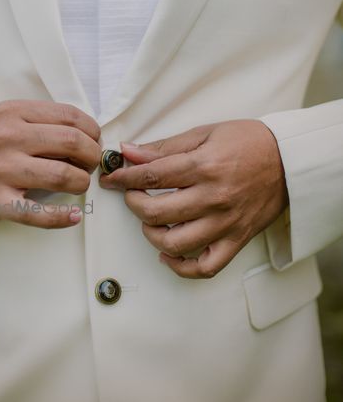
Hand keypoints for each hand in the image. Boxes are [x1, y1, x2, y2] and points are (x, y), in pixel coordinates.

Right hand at [0, 100, 100, 228]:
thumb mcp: (8, 121)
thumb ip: (43, 122)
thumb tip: (89, 135)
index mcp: (13, 113)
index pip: (69, 116)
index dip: (92, 130)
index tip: (94, 141)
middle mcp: (7, 138)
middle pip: (72, 142)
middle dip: (91, 155)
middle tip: (90, 164)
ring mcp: (1, 170)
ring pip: (62, 175)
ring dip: (81, 182)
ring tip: (79, 183)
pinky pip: (37, 213)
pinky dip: (62, 217)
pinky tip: (73, 215)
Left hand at [100, 120, 288, 277]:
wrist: (289, 160)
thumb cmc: (248, 142)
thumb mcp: (204, 133)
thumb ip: (165, 147)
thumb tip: (130, 153)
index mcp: (204, 167)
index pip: (150, 176)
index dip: (124, 178)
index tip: (111, 178)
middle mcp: (213, 198)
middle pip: (156, 212)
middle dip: (133, 204)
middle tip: (131, 195)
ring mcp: (225, 223)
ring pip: (175, 243)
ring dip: (151, 234)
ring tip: (149, 221)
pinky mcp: (236, 240)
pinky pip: (205, 268)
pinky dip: (181, 267)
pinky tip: (168, 253)